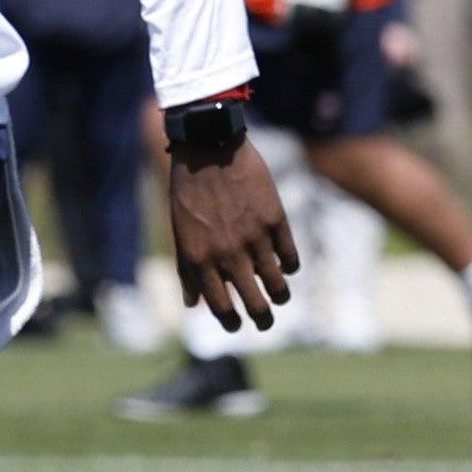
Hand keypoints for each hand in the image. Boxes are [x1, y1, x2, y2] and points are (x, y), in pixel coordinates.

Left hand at [168, 136, 298, 331]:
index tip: (237, 325)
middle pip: (256, 305)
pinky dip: (290, 266)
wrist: (207, 146)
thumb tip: (192, 304)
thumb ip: (187, 269)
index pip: (222, 308)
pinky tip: (285, 264)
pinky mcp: (275, 221)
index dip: (232, 323)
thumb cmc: (188, 189)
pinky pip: (290, 258)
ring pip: (279, 286)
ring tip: (280, 294)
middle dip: (263, 319)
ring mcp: (254, 238)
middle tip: (265, 319)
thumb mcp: (180, 229)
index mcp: (201, 258)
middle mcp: (228, 254)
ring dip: (281, 295)